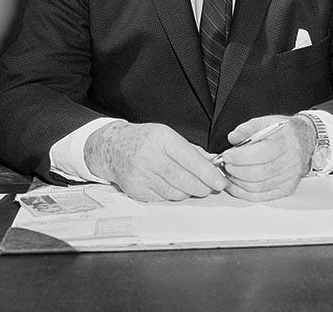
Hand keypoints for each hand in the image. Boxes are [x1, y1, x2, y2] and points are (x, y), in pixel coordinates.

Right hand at [84, 121, 226, 201]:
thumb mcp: (167, 135)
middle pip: (184, 179)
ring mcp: (141, 175)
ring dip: (189, 192)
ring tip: (193, 186)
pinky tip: (174, 187)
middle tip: (212, 187)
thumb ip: (190, 150)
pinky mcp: (136, 190)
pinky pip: (163, 198)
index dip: (208, 173)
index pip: (191, 160)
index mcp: (161, 138)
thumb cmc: (143, 139)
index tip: (219, 180)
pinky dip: (173, 195)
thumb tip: (212, 164)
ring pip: (175, 192)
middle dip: (203, 186)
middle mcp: (150, 156)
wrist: (112, 148)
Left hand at [220, 114, 315, 201]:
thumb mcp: (266, 122)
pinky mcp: (287, 188)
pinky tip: (236, 185)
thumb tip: (232, 138)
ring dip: (238, 182)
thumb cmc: (285, 132)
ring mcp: (290, 177)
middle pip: (258, 173)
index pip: (261, 154)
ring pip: (258, 187)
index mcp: (285, 141)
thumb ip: (247, 128)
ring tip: (229, 174)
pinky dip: (244, 193)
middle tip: (225, 165)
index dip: (241, 157)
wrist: (305, 140)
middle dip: (236, 171)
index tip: (227, 155)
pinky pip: (262, 195)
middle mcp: (290, 161)